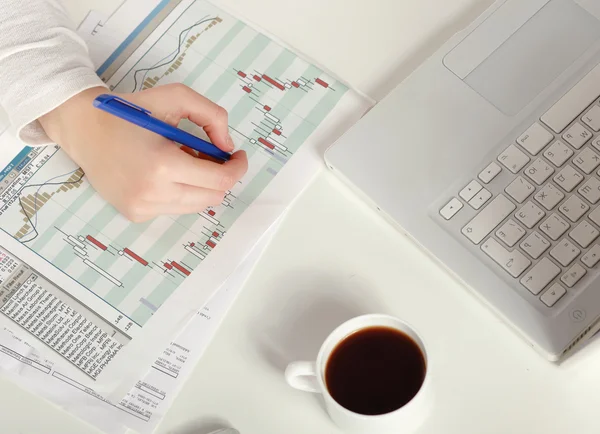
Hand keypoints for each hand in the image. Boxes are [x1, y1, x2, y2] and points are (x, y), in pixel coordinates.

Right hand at [39, 84, 247, 221]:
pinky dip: (180, 191)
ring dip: (200, 185)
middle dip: (221, 177)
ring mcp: (142, 207)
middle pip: (212, 197)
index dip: (237, 168)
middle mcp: (153, 193)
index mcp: (163, 165)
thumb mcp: (175, 97)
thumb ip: (212, 116)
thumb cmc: (131, 110)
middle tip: (213, 155)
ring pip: (195, 205)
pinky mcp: (136, 214)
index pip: (219, 180)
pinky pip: (174, 208)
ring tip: (184, 160)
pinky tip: (165, 172)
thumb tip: (228, 147)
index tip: (238, 156)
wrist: (84, 129)